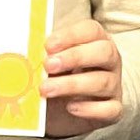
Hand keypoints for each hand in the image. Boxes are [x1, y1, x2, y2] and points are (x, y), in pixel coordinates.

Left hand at [41, 18, 122, 137]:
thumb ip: (43, 53)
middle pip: (104, 52)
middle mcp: (110, 61)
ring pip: (103, 82)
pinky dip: (91, 109)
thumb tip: (25, 50)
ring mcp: (114, 85)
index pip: (91, 30)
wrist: (65, 108)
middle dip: (75, 57)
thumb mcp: (51, 61)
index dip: (71, 36)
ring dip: (72, 85)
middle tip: (48, 65)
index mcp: (96, 41)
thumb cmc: (59, 76)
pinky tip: (71, 107)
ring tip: (46, 89)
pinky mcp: (114, 109)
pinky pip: (110, 109)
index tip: (48, 45)